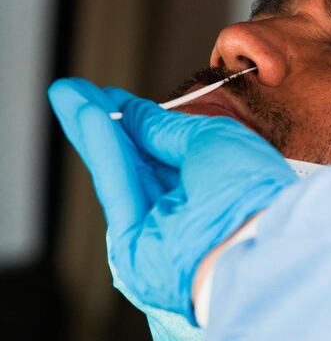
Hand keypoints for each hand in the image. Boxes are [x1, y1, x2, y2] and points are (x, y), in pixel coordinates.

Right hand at [48, 78, 297, 322]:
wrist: (252, 245)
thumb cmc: (249, 190)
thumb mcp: (212, 140)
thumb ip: (166, 129)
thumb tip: (135, 113)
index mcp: (219, 186)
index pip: (170, 151)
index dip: (139, 122)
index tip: (111, 95)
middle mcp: (190, 210)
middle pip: (139, 161)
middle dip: (106, 123)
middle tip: (75, 91)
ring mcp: (161, 231)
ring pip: (123, 171)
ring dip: (93, 130)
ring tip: (67, 94)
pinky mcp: (135, 248)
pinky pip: (118, 190)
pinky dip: (102, 151)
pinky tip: (86, 117)